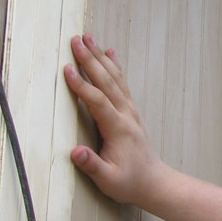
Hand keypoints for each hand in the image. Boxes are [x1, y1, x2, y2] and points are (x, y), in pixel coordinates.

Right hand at [65, 33, 166, 205]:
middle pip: (107, 81)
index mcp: (118, 129)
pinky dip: (115, 66)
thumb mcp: (109, 181)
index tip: (67, 70)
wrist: (155, 182)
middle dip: (90, 59)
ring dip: (100, 57)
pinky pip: (122, 83)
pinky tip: (109, 52)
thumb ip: (92, 166)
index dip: (82, 86)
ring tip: (88, 37)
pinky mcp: (131, 111)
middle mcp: (126, 115)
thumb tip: (76, 153)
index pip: (98, 101)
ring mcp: (130, 111)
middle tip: (75, 40)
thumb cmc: (130, 182)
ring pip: (115, 78)